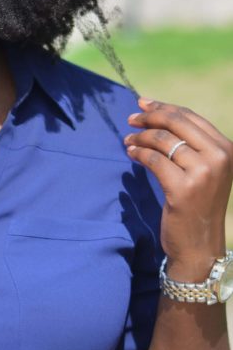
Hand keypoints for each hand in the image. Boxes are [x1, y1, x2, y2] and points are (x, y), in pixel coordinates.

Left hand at [124, 96, 232, 279]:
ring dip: (140, 137)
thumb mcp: (204, 171)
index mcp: (226, 148)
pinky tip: (130, 153)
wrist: (199, 245)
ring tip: (127, 140)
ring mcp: (203, 173)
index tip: (143, 103)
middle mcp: (219, 157)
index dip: (164, 107)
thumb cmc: (197, 206)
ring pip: (163, 141)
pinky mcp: (183, 188)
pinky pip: (154, 160)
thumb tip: (160, 115)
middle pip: (176, 123)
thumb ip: (191, 146)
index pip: (190, 117)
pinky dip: (138, 153)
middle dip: (149, 117)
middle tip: (130, 118)